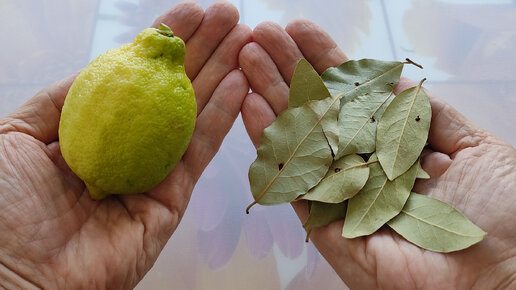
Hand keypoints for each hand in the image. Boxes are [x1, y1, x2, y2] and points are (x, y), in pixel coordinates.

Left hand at [0, 2, 249, 288]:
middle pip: (169, 92)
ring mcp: (151, 175)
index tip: (190, 12)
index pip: (133, 77)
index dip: (162, 43)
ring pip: (192, 117)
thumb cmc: (1, 207)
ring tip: (244, 39)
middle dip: (201, 50)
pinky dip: (222, 116)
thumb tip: (106, 63)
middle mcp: (125, 149)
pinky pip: (200, 153)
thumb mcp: (18, 133)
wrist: (14, 276)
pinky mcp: (170, 202)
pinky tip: (239, 81)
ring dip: (221, 75)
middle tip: (229, 16)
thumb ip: (65, 96)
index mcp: (90, 131)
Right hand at [239, 20, 515, 288]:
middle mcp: (365, 167)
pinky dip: (271, 144)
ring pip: (299, 141)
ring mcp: (343, 195)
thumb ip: (426, 113)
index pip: (353, 96)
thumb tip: (392, 78)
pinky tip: (251, 105)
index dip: (325, 61)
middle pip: (319, 113)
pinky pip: (294, 182)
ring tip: (245, 57)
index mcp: (396, 146)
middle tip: (258, 36)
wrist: (505, 278)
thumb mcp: (472, 145)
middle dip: (288, 71)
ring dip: (270, 97)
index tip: (298, 30)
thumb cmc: (504, 214)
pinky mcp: (327, 228)